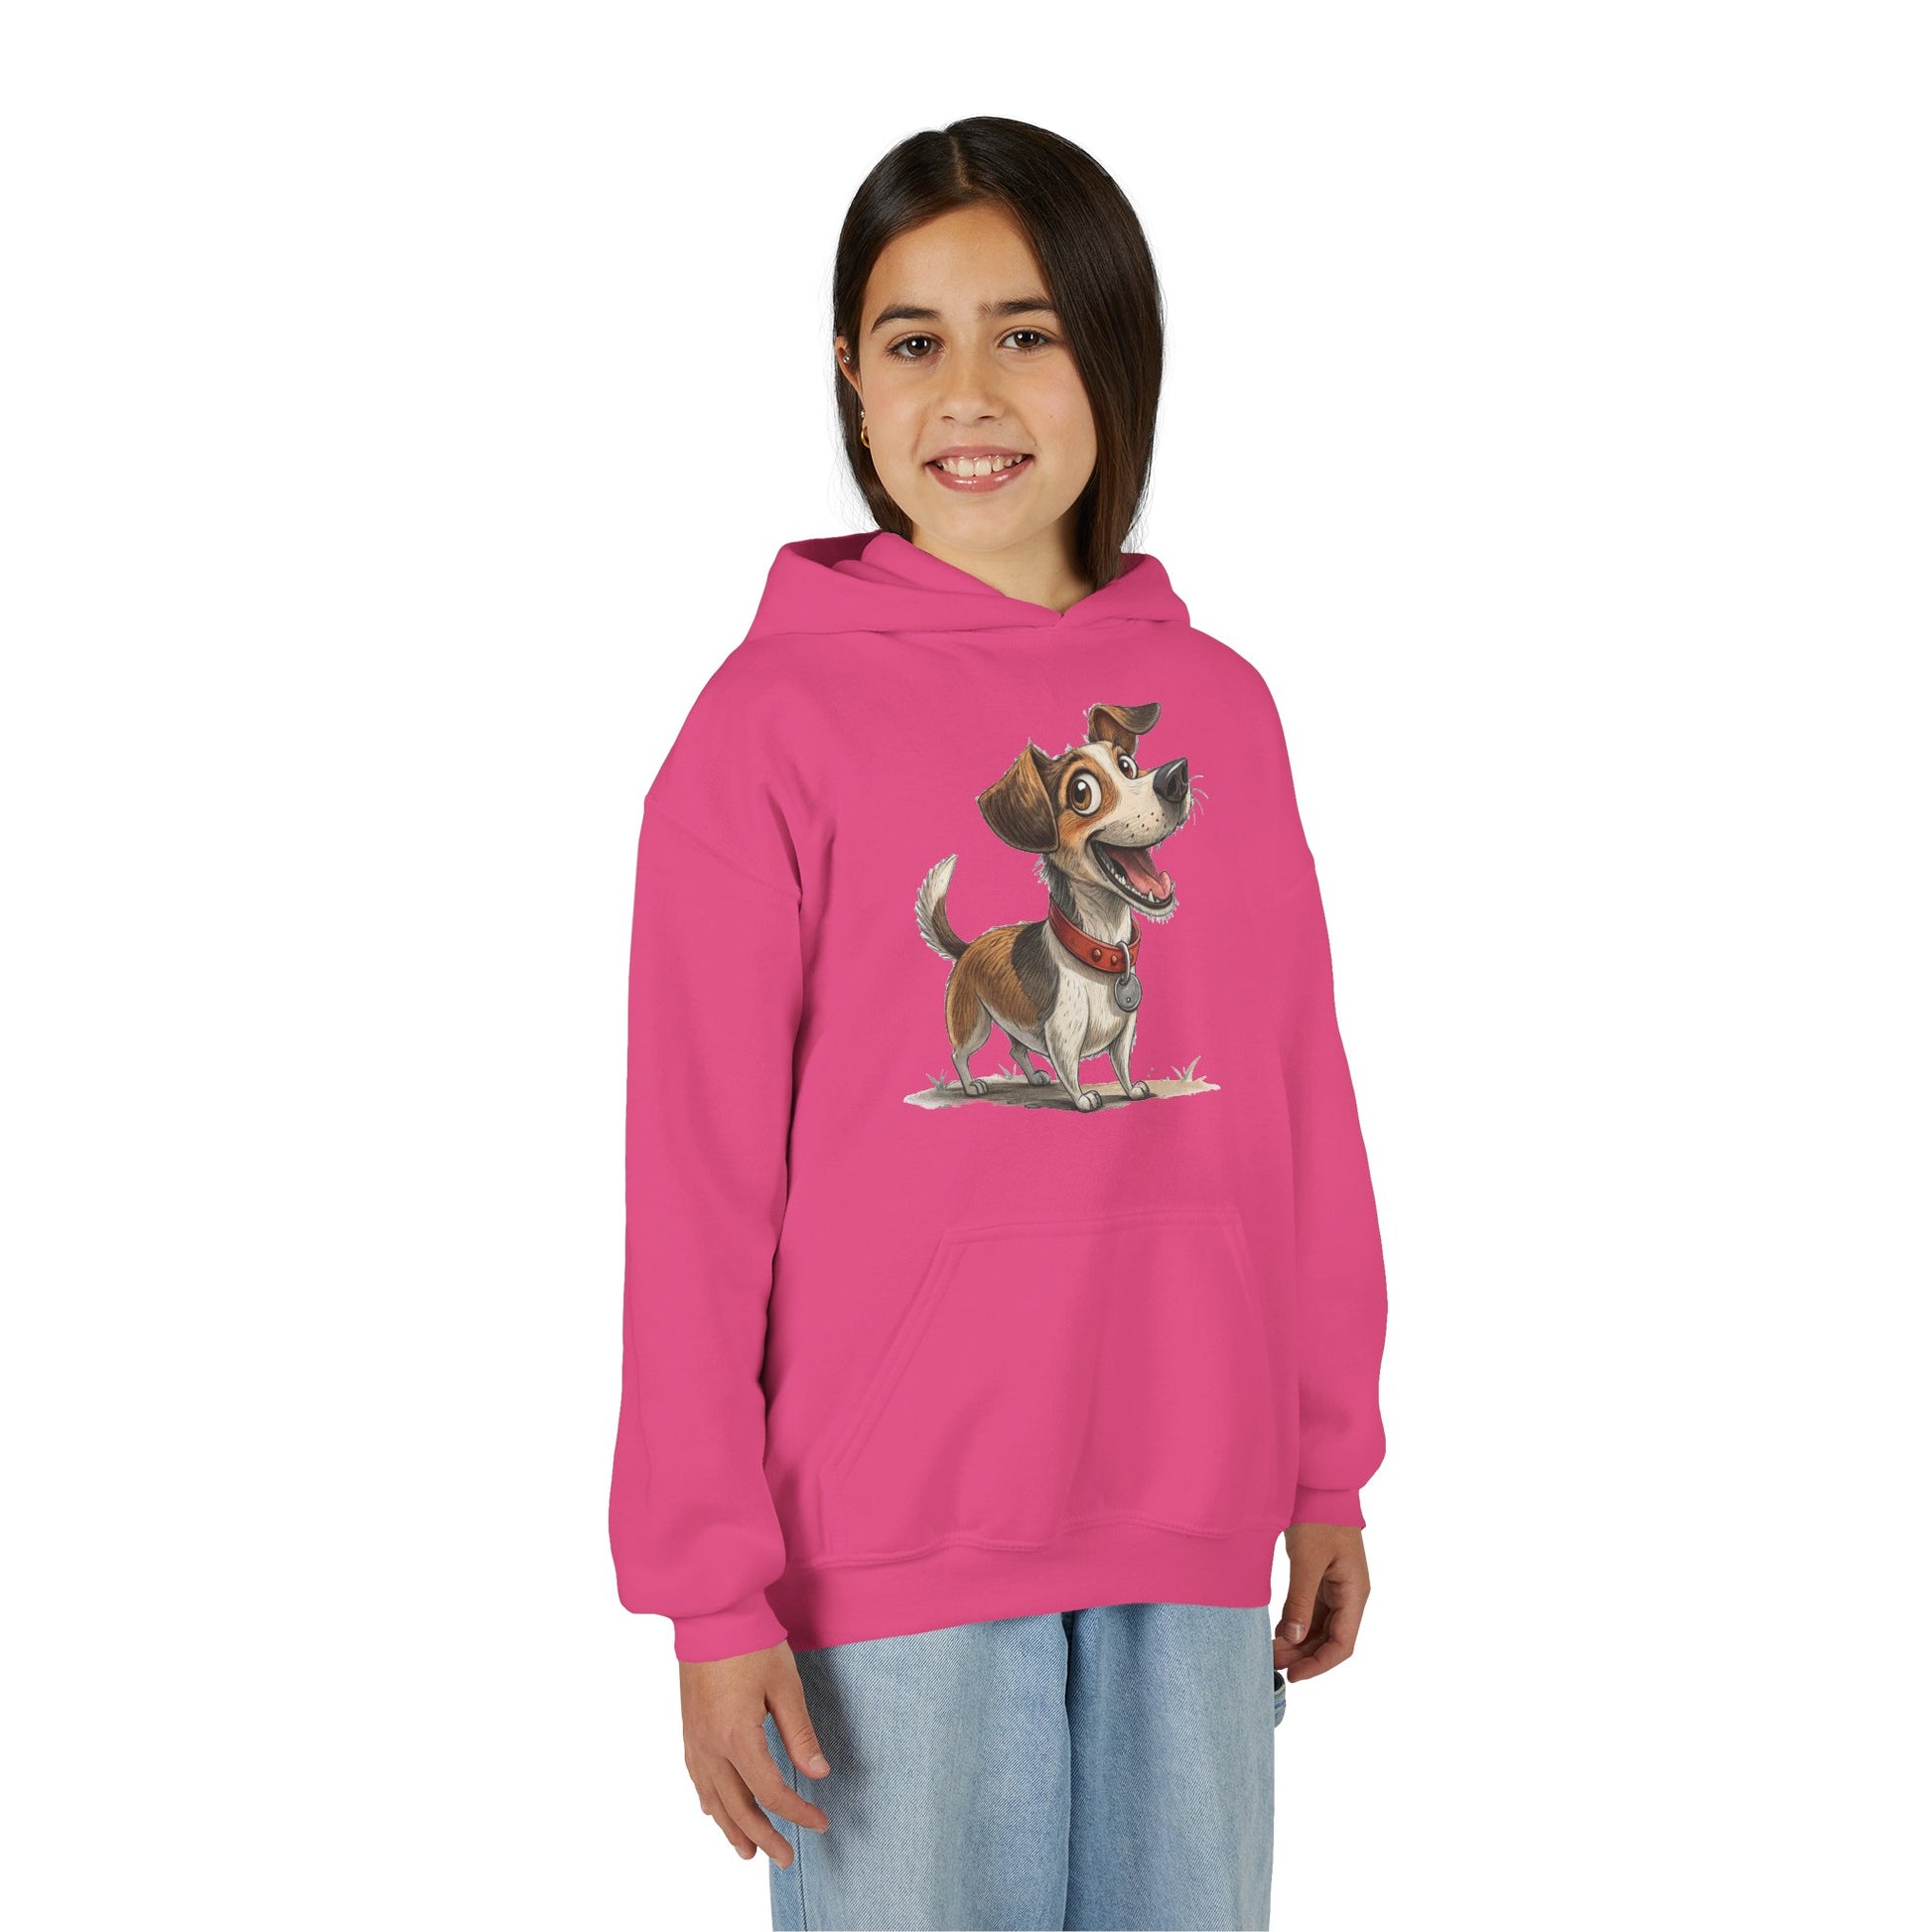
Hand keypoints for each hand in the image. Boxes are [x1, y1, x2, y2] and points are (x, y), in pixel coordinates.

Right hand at [679, 1642, 832, 1866]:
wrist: (711, 1611)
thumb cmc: (751, 1643)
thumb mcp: (785, 1686)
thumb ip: (800, 1735)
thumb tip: (819, 1774)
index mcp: (738, 1738)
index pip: (771, 1791)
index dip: (797, 1812)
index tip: (820, 1821)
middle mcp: (711, 1746)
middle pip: (738, 1806)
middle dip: (764, 1836)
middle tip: (785, 1858)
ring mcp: (695, 1739)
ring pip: (712, 1799)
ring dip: (731, 1828)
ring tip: (746, 1852)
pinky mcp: (688, 1727)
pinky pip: (696, 1777)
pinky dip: (708, 1800)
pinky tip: (713, 1809)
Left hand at [1275, 1523, 1369, 1682]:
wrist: (1320, 1484)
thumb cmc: (1319, 1517)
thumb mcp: (1307, 1560)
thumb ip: (1300, 1601)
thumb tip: (1292, 1638)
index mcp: (1355, 1593)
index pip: (1342, 1644)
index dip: (1319, 1665)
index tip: (1294, 1675)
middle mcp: (1349, 1594)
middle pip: (1330, 1639)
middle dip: (1303, 1656)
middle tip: (1272, 1662)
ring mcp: (1336, 1587)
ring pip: (1320, 1627)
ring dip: (1298, 1642)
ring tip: (1270, 1651)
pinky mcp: (1322, 1578)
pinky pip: (1312, 1611)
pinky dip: (1296, 1624)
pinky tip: (1277, 1631)